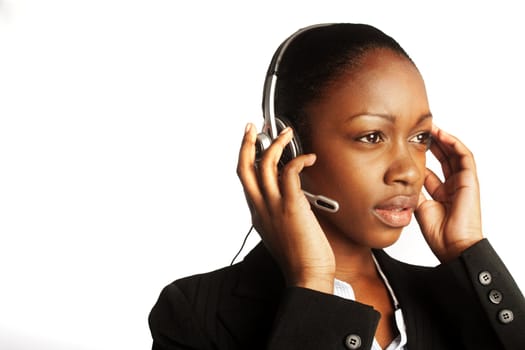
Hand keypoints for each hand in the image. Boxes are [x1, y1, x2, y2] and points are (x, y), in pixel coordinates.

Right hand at [236, 123, 334, 292]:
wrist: (306, 275)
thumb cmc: (298, 258)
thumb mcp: (281, 232)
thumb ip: (279, 213)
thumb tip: (290, 199)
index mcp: (257, 213)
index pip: (245, 179)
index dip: (246, 158)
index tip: (251, 144)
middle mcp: (261, 207)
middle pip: (244, 168)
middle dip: (246, 143)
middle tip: (252, 127)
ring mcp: (274, 206)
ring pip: (265, 165)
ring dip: (275, 144)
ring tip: (286, 133)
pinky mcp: (292, 206)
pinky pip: (290, 174)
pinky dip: (299, 160)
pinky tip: (309, 157)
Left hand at [415, 125, 482, 261]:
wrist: (453, 246)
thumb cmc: (438, 234)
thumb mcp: (417, 207)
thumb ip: (411, 191)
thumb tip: (399, 180)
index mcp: (440, 194)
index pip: (430, 169)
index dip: (420, 157)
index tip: (406, 146)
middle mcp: (452, 186)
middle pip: (442, 159)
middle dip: (431, 144)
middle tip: (418, 131)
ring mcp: (462, 182)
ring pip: (453, 154)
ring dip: (441, 139)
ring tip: (429, 127)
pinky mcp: (470, 180)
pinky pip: (464, 157)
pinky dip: (454, 144)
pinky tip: (442, 135)